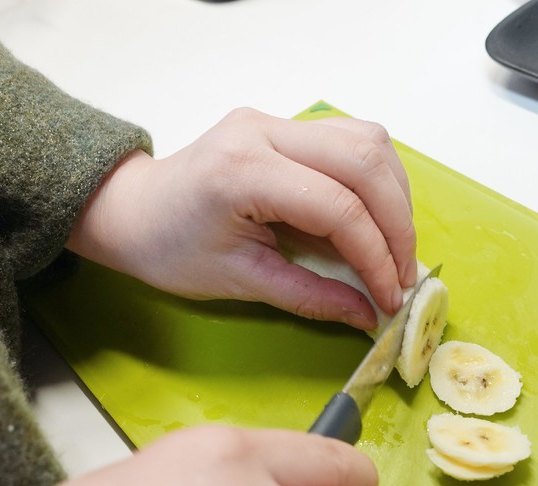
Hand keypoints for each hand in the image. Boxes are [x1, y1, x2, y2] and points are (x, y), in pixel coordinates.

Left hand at [68, 108, 416, 330]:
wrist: (134, 211)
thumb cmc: (172, 249)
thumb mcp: (240, 282)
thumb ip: (310, 296)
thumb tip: (368, 314)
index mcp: (243, 170)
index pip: (338, 207)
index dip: (376, 255)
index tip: (390, 296)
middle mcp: (263, 130)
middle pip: (364, 162)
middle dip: (397, 224)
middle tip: (402, 274)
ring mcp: (275, 120)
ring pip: (367, 141)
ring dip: (394, 195)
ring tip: (394, 246)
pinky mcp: (285, 124)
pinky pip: (351, 139)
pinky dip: (377, 178)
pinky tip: (376, 215)